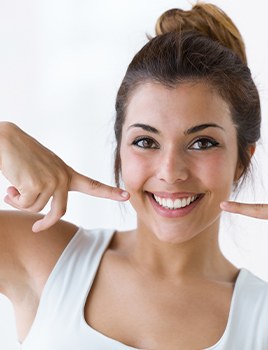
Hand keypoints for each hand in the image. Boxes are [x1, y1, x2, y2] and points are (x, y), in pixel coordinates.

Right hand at [0, 122, 128, 231]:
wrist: (4, 140)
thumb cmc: (22, 156)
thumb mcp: (43, 170)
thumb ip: (50, 187)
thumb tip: (42, 212)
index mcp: (68, 173)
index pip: (93, 185)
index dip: (110, 193)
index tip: (127, 196)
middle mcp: (63, 177)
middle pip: (60, 212)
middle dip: (46, 223)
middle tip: (36, 228)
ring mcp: (52, 180)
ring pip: (37, 209)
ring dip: (22, 201)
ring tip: (15, 186)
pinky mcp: (37, 183)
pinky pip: (25, 204)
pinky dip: (14, 199)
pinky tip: (11, 185)